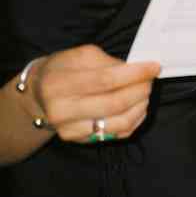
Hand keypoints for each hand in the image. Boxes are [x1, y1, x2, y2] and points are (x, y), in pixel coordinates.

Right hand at [28, 45, 159, 142]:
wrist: (40, 96)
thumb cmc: (62, 72)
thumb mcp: (77, 56)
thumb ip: (107, 61)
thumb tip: (136, 70)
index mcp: (58, 84)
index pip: (106, 80)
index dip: (135, 74)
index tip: (153, 67)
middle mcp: (62, 111)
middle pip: (115, 103)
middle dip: (141, 90)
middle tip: (150, 80)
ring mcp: (72, 130)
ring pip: (120, 122)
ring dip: (141, 105)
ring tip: (144, 93)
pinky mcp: (82, 141)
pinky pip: (119, 133)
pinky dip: (135, 119)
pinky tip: (137, 107)